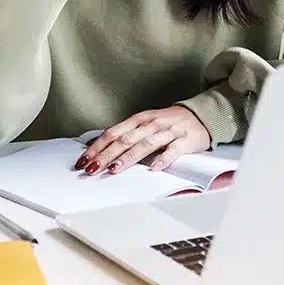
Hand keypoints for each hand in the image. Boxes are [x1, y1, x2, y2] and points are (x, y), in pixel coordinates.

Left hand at [74, 106, 211, 174]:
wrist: (200, 115)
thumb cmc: (168, 122)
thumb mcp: (144, 123)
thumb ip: (125, 133)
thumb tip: (100, 145)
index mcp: (139, 119)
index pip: (113, 133)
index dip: (97, 147)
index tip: (83, 161)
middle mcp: (151, 124)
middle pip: (124, 140)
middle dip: (105, 155)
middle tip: (91, 169)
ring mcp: (168, 132)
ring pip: (145, 145)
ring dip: (128, 157)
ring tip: (114, 169)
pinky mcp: (185, 140)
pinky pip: (173, 151)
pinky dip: (163, 159)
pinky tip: (153, 168)